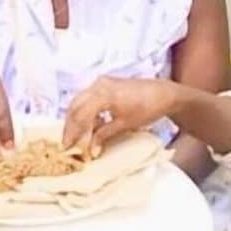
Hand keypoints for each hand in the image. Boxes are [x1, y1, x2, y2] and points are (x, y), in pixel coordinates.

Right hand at [63, 76, 177, 153]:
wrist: (164, 93)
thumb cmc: (147, 108)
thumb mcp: (125, 124)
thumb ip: (105, 134)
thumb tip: (91, 149)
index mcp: (103, 95)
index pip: (80, 115)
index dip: (73, 133)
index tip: (68, 147)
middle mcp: (98, 85)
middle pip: (75, 106)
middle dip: (70, 125)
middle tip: (67, 142)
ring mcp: (101, 82)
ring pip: (79, 100)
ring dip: (76, 117)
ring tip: (75, 135)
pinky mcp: (106, 83)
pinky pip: (88, 96)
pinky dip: (85, 110)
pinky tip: (89, 124)